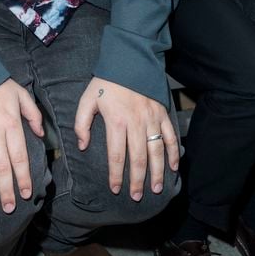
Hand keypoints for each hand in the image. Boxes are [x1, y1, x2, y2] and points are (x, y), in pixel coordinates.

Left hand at [74, 78, 178, 200]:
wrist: (128, 59)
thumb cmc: (105, 82)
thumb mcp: (86, 100)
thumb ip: (81, 124)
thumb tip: (82, 146)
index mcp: (116, 121)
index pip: (116, 155)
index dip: (116, 175)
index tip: (116, 189)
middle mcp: (136, 123)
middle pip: (138, 158)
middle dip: (137, 180)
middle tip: (136, 196)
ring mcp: (151, 118)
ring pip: (156, 150)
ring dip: (157, 172)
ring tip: (156, 188)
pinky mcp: (162, 113)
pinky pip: (170, 136)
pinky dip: (173, 152)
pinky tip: (173, 167)